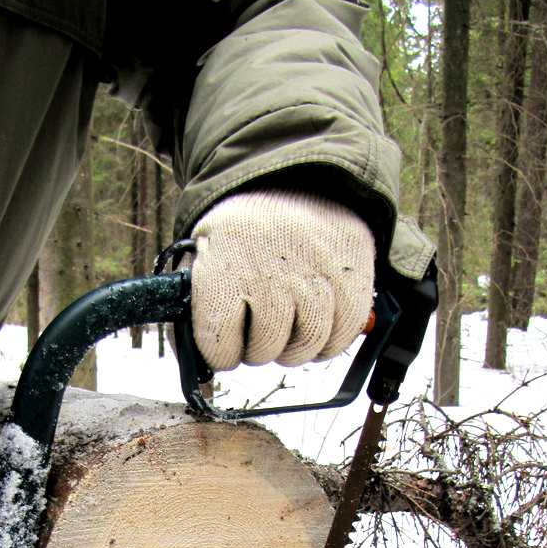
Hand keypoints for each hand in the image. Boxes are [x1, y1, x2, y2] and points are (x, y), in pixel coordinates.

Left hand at [190, 190, 374, 371]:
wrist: (292, 182)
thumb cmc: (241, 236)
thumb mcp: (204, 257)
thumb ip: (194, 309)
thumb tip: (196, 365)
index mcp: (224, 263)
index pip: (220, 341)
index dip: (221, 353)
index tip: (224, 345)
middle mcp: (271, 269)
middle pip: (264, 348)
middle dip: (257, 351)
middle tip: (259, 335)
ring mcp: (316, 273)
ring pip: (305, 347)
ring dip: (293, 350)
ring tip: (287, 331)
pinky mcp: (352, 276)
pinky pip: (342, 336)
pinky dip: (328, 343)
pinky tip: (315, 328)